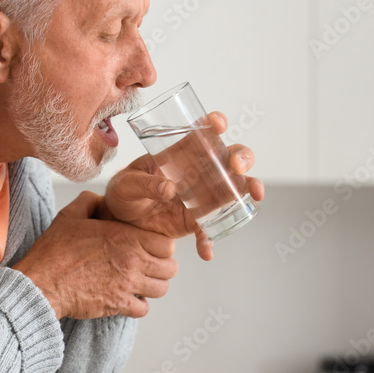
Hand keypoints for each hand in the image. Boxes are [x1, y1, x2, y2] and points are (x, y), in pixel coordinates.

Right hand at [11, 191, 177, 319]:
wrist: (41, 283)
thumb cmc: (53, 252)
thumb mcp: (69, 216)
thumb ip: (89, 201)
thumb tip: (100, 199)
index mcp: (125, 237)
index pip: (167, 244)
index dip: (161, 246)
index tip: (150, 248)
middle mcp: (132, 260)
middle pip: (170, 268)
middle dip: (161, 267)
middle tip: (148, 266)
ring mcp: (127, 284)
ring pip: (161, 289)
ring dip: (152, 286)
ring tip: (139, 282)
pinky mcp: (118, 305)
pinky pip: (144, 308)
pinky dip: (138, 305)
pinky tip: (127, 297)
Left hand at [102, 111, 263, 260]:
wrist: (120, 223)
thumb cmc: (122, 193)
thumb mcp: (126, 184)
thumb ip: (145, 184)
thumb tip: (169, 188)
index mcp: (180, 153)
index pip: (202, 132)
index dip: (214, 123)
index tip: (218, 124)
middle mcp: (198, 171)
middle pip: (230, 157)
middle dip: (242, 157)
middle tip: (238, 167)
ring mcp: (202, 196)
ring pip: (234, 188)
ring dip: (248, 191)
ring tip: (253, 198)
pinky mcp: (197, 220)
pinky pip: (212, 228)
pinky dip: (210, 239)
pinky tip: (205, 249)